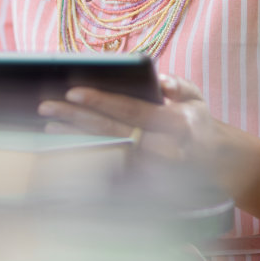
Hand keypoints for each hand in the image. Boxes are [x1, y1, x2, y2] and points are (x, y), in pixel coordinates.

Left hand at [38, 73, 221, 168]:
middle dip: (75, 118)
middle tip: (46, 106)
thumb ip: (180, 87)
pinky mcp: (139, 178)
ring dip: (74, 138)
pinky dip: (84, 155)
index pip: (130, 110)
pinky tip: (63, 147)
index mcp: (175, 123)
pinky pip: (106, 165)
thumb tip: (162, 81)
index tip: (73, 91)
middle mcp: (159, 147)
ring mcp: (147, 167)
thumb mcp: (197, 100)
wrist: (214, 163)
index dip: (101, 100)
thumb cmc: (198, 123)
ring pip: (103, 149)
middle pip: (110, 130)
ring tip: (47, 125)